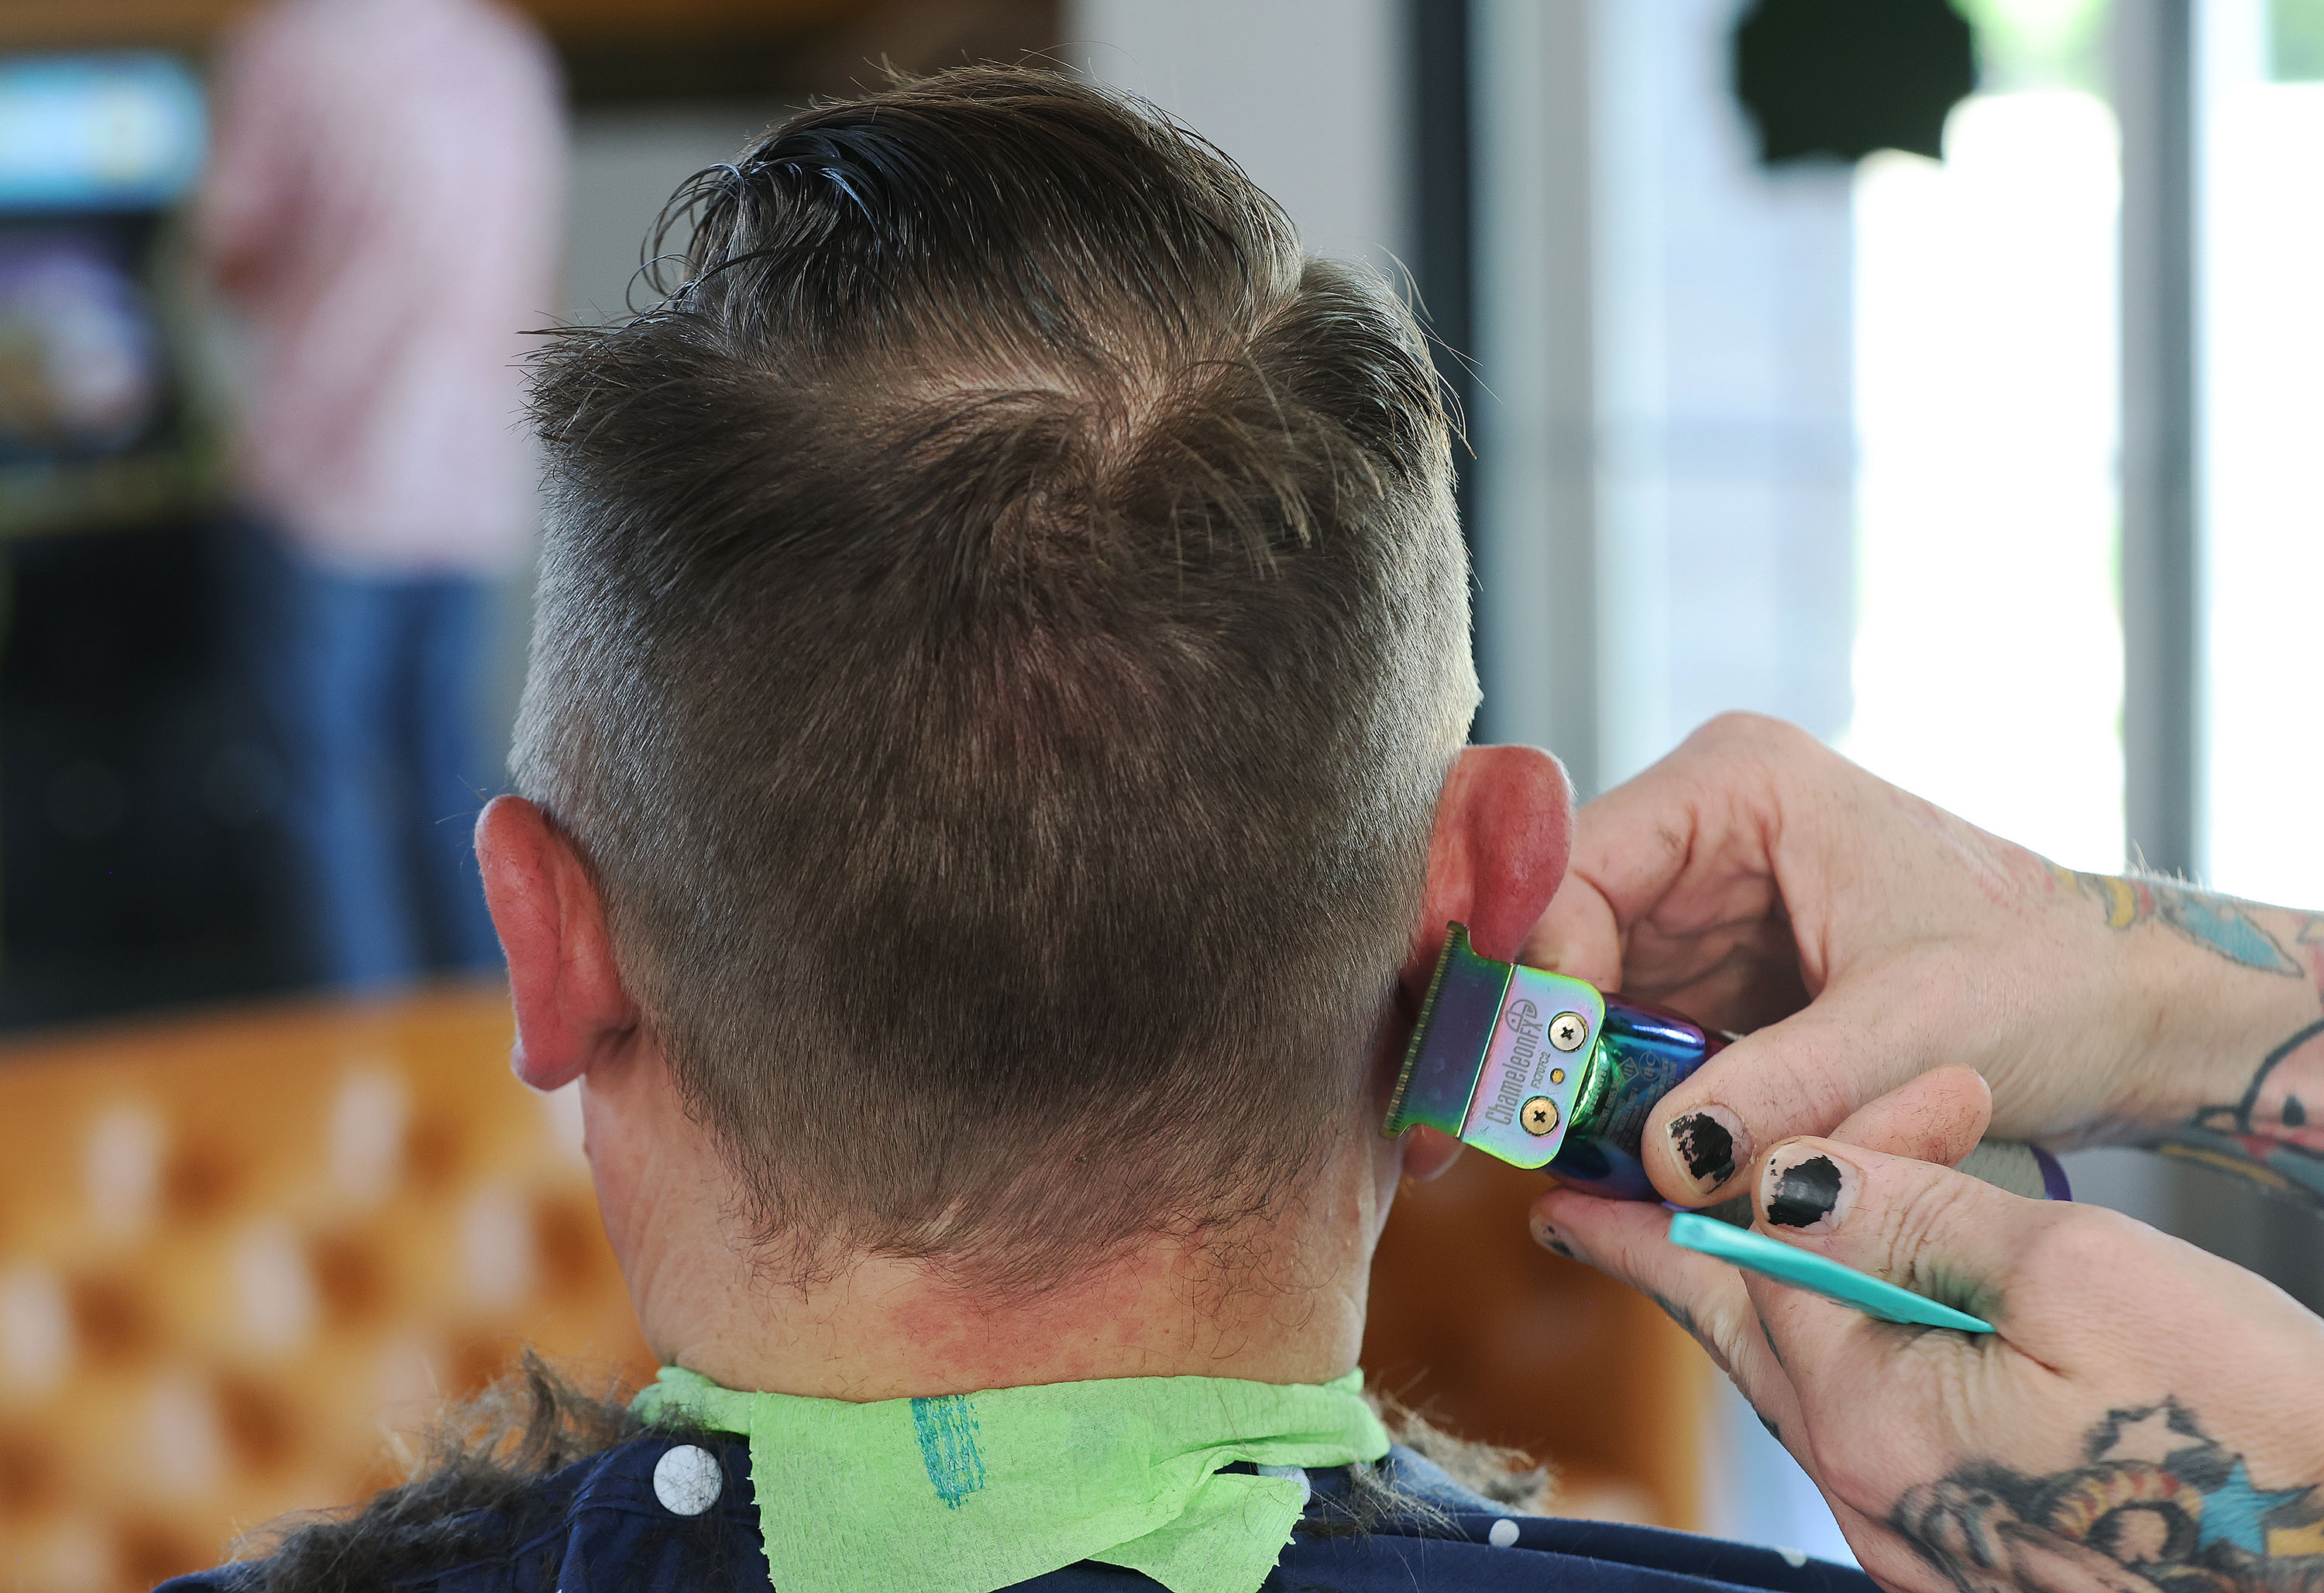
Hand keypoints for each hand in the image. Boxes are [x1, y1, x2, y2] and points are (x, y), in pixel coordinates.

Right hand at [1522, 713, 2321, 1206]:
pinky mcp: (1713, 976)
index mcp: (1738, 784)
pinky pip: (1632, 1035)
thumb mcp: (1914, 1032)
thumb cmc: (2048, 980)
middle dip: (1547, 1034)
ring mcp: (1702, 903)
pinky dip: (1624, 1098)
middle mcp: (1701, 830)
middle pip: (1564, 929)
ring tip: (1569, 1159)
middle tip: (1519, 1135)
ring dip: (1578, 1076)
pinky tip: (1618, 1156)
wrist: (2126, 1015)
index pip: (1579, 862)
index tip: (1538, 1076)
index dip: (1545, 969)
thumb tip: (1666, 1156)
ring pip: (1587, 991)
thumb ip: (1787, 1089)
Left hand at [1532, 1070, 2323, 1592]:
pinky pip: (1862, 1440)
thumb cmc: (2255, 1434)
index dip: (1776, 1165)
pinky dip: (1841, 1363)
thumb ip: (1916, 1219)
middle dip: (1672, 1255)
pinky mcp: (1964, 1562)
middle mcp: (1865, 1492)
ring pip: (1797, 1388)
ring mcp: (1912, 1543)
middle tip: (1584, 1215)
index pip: (1764, 1251)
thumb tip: (1786, 1175)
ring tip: (1694, 1251)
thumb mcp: (2083, 1281)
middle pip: (1737, 1335)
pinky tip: (1848, 1331)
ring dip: (1762, 1301)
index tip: (1757, 1136)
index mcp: (1870, 1415)